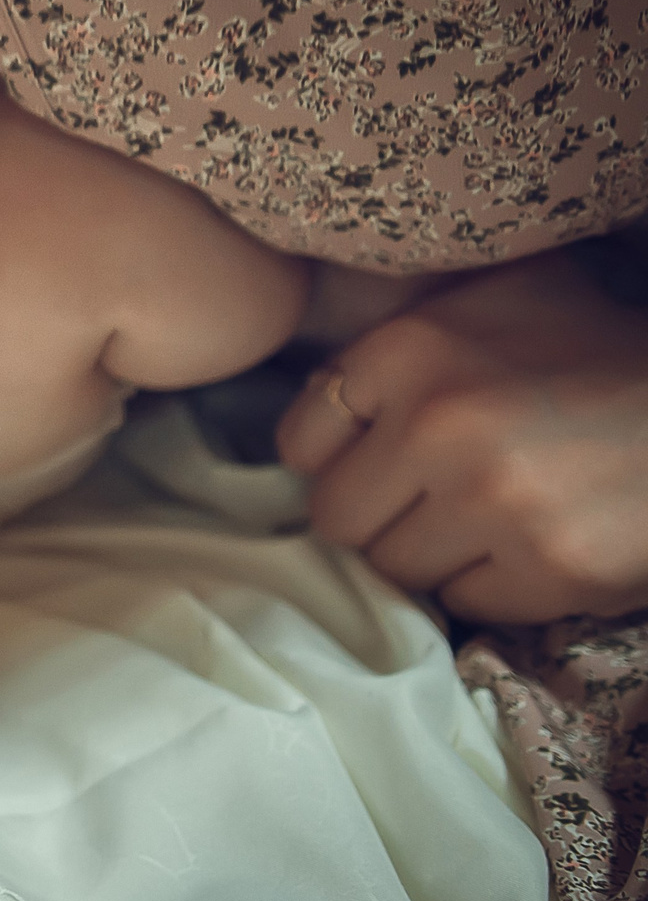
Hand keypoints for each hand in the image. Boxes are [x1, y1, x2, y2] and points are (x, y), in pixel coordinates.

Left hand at [276, 254, 647, 623]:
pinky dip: (496, 584)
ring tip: (492, 515)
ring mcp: (493, 504)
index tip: (379, 455)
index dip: (338, 455)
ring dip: (436, 552)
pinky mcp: (550, 571)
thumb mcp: (497, 298)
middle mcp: (437, 426)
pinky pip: (469, 603)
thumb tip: (320, 392)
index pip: (300, 442)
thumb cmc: (600, 346)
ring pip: (398, 569)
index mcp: (408, 350)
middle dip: (381, 513)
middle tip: (432, 496)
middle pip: (338, 518)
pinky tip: (535, 541)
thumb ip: (398, 336)